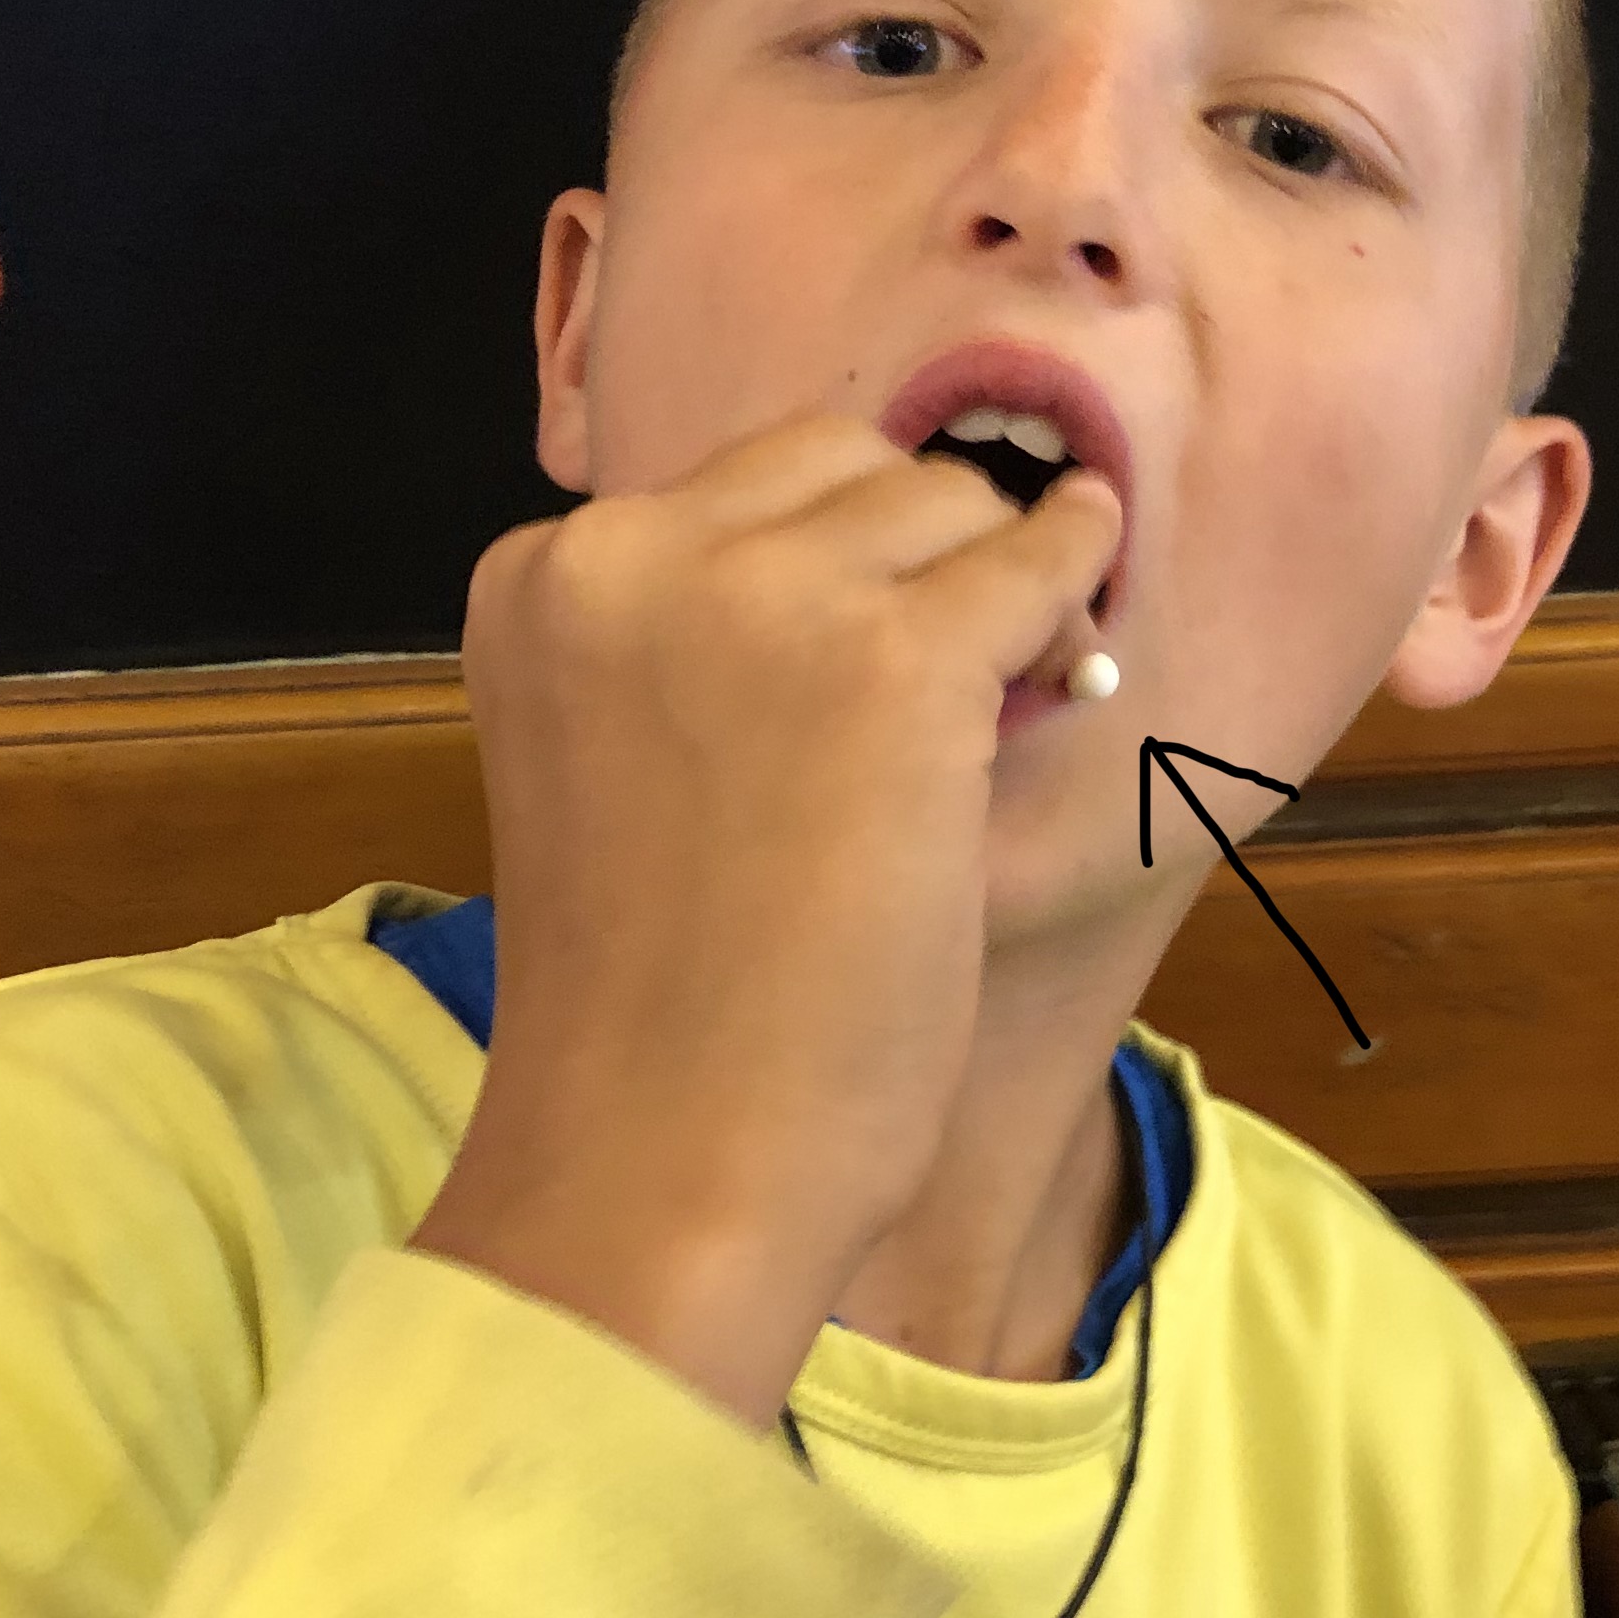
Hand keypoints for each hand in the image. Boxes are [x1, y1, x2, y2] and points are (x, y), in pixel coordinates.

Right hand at [405, 413, 1121, 1425]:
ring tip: (1010, 681)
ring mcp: (765, 596)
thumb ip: (696, 652)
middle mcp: (634, 553)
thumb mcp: (618, 764)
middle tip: (960, 647)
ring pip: (947, 503)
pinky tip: (1076, 640)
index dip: (828, 558)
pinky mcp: (896, 660)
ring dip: (993, 576)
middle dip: (913, 540)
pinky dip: (1067, 596)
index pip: (735, 490)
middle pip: (844, 461)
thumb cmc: (652, 1012)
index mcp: (542, 580)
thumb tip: (884, 578)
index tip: (866, 639)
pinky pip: (1034, 569)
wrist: (662, 1156)